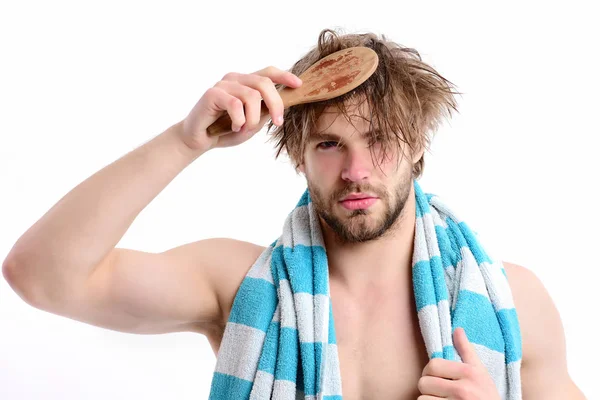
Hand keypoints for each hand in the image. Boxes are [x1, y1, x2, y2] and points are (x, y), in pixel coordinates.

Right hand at [179, 66, 301, 151]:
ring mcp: (223, 85)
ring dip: (253, 119)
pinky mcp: (212, 93)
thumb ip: (266, 111)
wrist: (200, 140)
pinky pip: (235, 105)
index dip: (285, 76)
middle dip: (276, 104)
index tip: (298, 85)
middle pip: (264, 83)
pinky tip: (233, 127)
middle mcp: (235, 79)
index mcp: (246, 83)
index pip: (268, 72)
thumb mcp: (253, 122)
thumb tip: (287, 102)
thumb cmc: (226, 129)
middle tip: (278, 123)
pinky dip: (239, 120)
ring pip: (252, 96)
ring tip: (244, 128)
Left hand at [417, 328, 500, 399]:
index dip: (429, 371)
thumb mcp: (481, 372)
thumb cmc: (487, 396)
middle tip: (437, 390)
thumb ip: (467, 350)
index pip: (433, 365)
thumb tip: (457, 329)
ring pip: (423, 398)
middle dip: (427, 387)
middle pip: (424, 382)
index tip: (435, 376)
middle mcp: (462, 390)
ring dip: (428, 399)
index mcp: (469, 374)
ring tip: (440, 399)